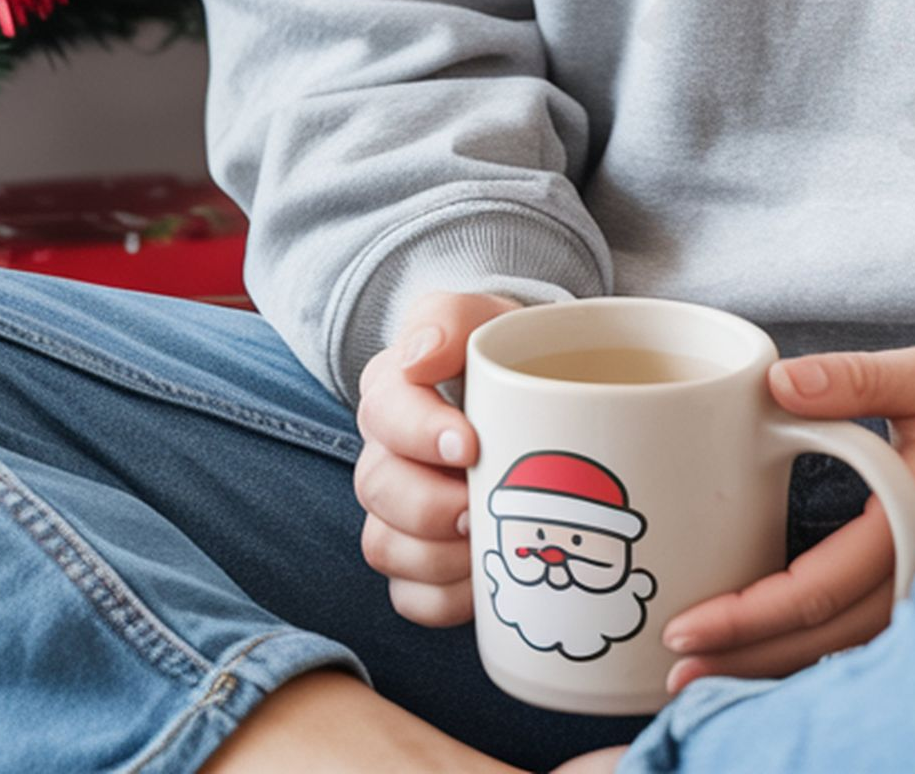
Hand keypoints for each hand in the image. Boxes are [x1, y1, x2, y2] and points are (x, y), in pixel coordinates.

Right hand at [353, 290, 525, 624]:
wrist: (538, 392)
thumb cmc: (507, 354)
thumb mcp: (486, 318)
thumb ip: (450, 320)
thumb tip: (419, 357)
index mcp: (394, 389)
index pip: (383, 411)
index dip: (419, 434)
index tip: (470, 444)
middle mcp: (384, 453)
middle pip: (376, 490)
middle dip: (429, 505)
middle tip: (480, 505)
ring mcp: (396, 512)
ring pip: (385, 548)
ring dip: (438, 555)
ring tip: (487, 541)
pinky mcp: (419, 560)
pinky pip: (409, 598)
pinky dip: (444, 598)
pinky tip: (484, 581)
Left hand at [658, 341, 914, 693]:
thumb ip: (851, 380)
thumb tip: (776, 384)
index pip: (820, 588)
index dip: (750, 615)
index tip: (690, 623)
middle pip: (826, 640)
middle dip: (747, 661)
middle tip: (677, 671)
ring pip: (850, 651)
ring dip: (778, 667)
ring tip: (710, 678)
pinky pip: (875, 638)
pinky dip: (821, 655)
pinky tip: (778, 658)